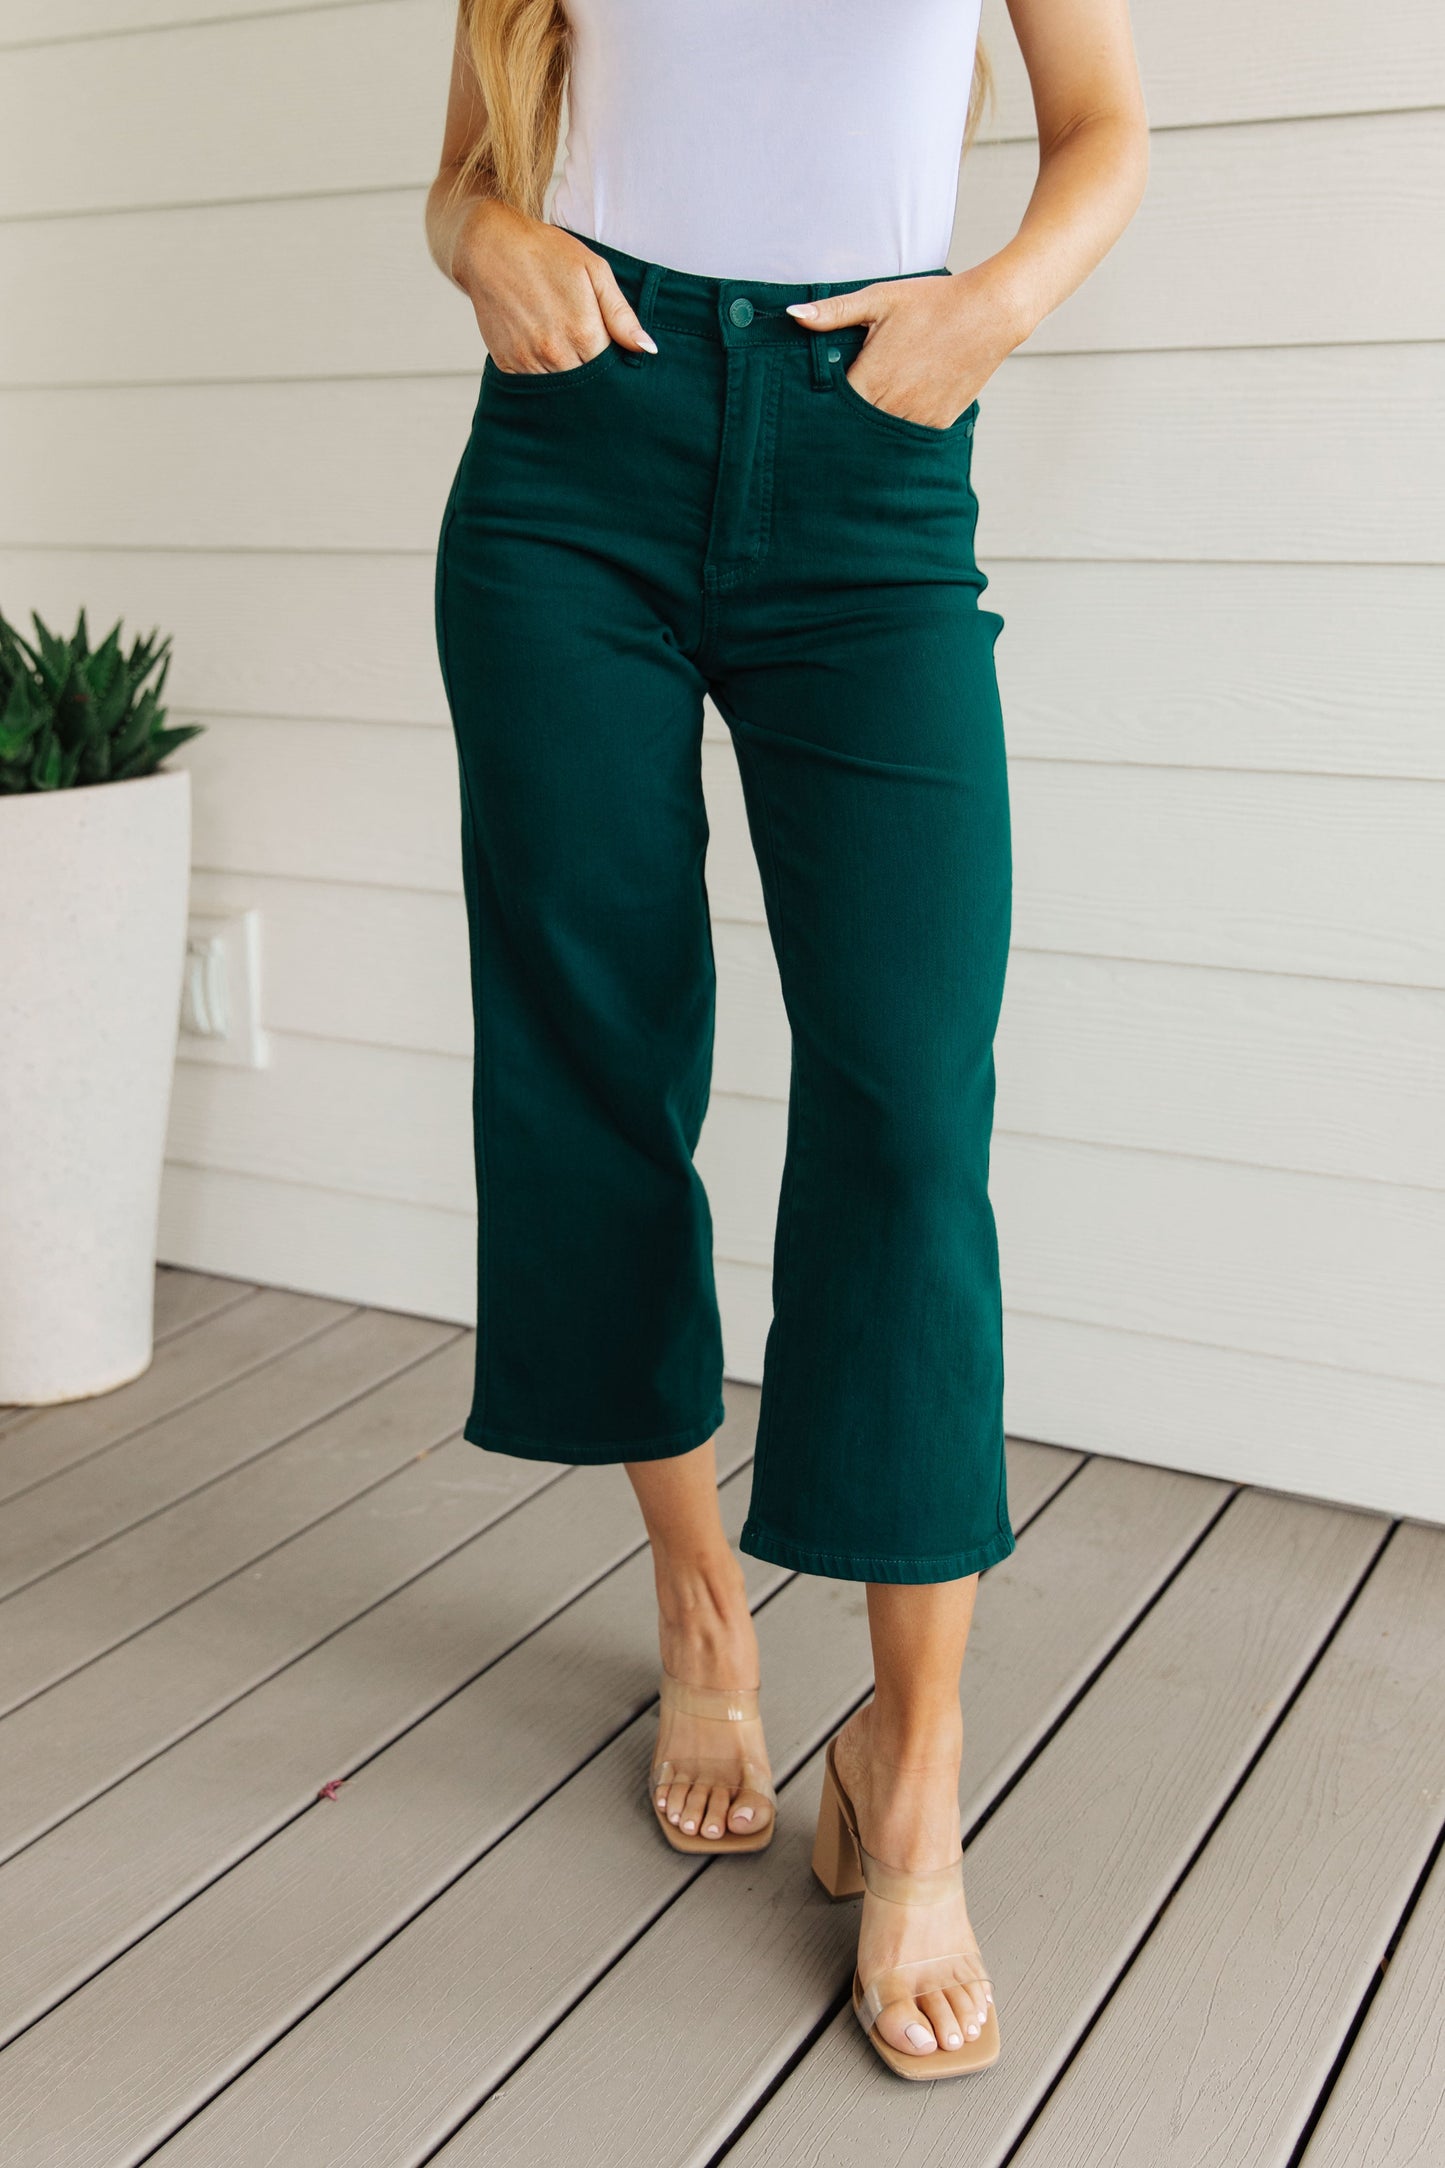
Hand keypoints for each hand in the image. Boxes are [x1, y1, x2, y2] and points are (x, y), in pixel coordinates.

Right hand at [452, 199, 657, 372]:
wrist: (490, 247)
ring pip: (559, 391)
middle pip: (587, 387)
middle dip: (594, 379)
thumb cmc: (547, 253)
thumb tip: (647, 349)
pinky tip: (546, 357)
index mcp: (583, 334)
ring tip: (567, 353)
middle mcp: (556, 354)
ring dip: (568, 381)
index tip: (615, 359)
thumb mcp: (594, 272)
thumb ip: (621, 315)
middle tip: (590, 356)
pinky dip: (543, 379)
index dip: (616, 369)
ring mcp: (529, 362)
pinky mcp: (507, 365)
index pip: (611, 373)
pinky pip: (532, 387)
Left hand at [786, 266, 1024, 429]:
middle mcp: (892, 405)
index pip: (832, 411)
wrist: (991, 311)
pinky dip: (898, 433)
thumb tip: (793, 315)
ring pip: (882, 439)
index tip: (811, 413)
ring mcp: (917, 418)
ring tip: (864, 426)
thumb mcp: (880, 299)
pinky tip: (892, 422)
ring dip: (872, 433)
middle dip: (844, 427)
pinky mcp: (938, 423)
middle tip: (829, 430)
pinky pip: (909, 439)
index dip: (821, 413)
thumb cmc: (933, 301)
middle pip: (855, 429)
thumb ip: (834, 312)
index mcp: (871, 378)